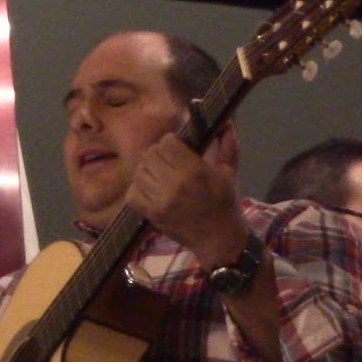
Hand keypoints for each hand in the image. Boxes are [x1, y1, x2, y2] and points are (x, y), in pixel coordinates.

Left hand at [127, 125, 246, 266]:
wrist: (219, 240)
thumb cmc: (225, 203)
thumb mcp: (229, 171)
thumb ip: (227, 144)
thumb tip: (225, 121)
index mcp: (194, 171)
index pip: (167, 142)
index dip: (170, 142)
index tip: (177, 149)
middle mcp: (174, 184)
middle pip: (149, 155)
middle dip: (157, 154)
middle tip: (166, 161)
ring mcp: (160, 201)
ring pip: (139, 172)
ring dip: (147, 171)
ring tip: (159, 176)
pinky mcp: (151, 214)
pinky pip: (132, 194)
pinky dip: (138, 189)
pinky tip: (150, 190)